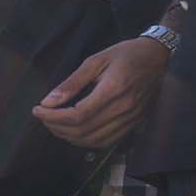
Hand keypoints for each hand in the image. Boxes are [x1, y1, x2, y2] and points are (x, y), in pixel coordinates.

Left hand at [31, 36, 170, 147]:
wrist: (157, 56)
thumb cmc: (125, 54)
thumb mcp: (95, 60)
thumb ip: (72, 82)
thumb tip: (48, 102)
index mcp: (114, 89)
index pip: (77, 115)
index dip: (52, 117)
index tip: (38, 110)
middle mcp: (124, 107)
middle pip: (83, 130)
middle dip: (56, 127)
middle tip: (44, 116)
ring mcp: (131, 118)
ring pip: (93, 140)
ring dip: (69, 137)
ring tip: (57, 124)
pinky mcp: (134, 122)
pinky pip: (107, 141)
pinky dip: (87, 141)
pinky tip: (77, 131)